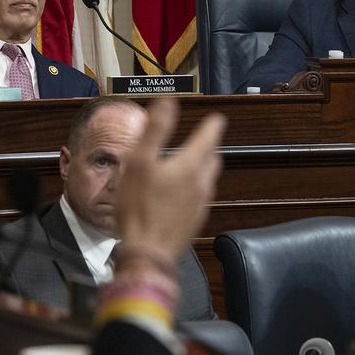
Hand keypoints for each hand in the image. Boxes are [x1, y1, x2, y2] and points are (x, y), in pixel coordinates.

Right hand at [115, 98, 225, 262]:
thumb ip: (156, 130)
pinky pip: (200, 197)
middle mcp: (202, 183)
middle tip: (200, 141)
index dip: (213, 125)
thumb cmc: (139, 207)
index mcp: (190, 165)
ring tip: (185, 165)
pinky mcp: (195, 221)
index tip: (216, 118)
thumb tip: (168, 103)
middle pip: (212, 158)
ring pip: (207, 179)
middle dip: (208, 147)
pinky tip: (178, 194)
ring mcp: (201, 204)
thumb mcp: (140, 162)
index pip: (210, 136)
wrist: (147, 252)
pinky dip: (193, 189)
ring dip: (201, 169)